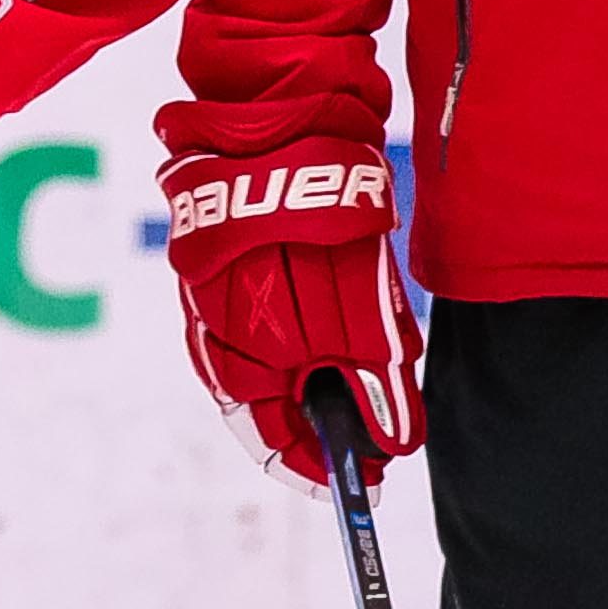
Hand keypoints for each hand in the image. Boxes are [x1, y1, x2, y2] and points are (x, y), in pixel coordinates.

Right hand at [159, 138, 418, 485]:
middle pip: (274, 405)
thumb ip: (374, 389)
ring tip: (377, 366)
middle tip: (386, 425)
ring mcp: (216, 299)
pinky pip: (271, 318)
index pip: (277, 443)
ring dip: (323, 373)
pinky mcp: (231, 261)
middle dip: (329, 420)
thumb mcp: (362, 319)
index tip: (368, 484)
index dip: (325, 469)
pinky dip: (310, 333)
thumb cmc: (316, 224)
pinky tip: (346, 319)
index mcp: (237, 365)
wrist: (277, 124)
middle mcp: (216, 339)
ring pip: (275, 360)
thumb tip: (392, 449)